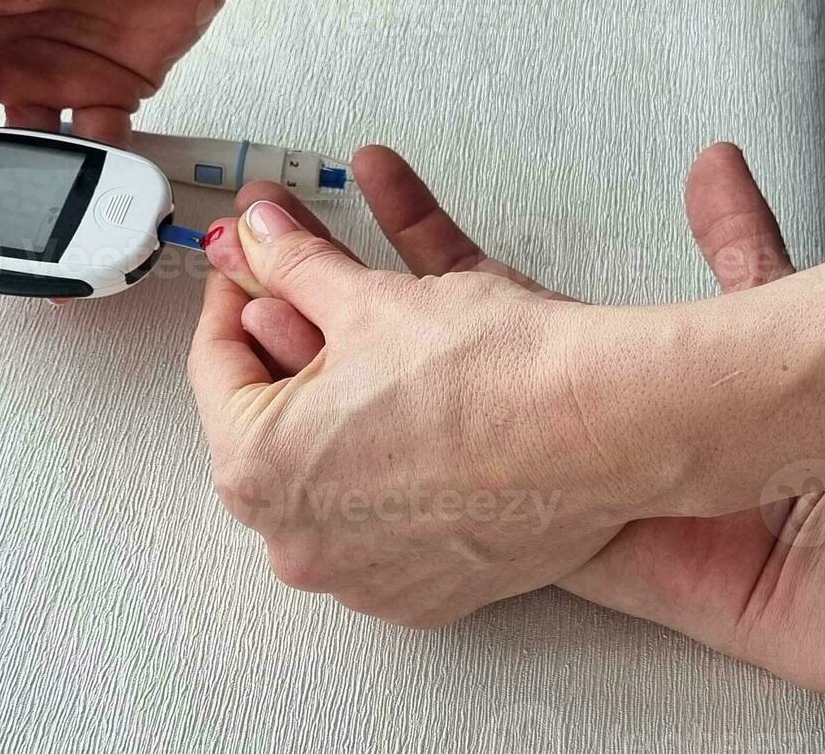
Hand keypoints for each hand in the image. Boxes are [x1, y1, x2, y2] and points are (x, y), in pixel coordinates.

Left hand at [190, 143, 802, 629]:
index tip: (260, 262)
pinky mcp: (427, 591)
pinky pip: (384, 520)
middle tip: (323, 292)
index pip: (216, 361)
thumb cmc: (500, 375)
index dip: (240, 289)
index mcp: (257, 468)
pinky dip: (393, 468)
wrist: (608, 427)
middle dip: (293, 351)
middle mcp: (299, 542)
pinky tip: (426, 415)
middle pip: (272, 422)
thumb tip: (256, 233)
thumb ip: (292, 262)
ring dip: (343, 411)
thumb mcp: (368, 297)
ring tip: (388, 348)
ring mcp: (364, 577)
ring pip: (329, 474)